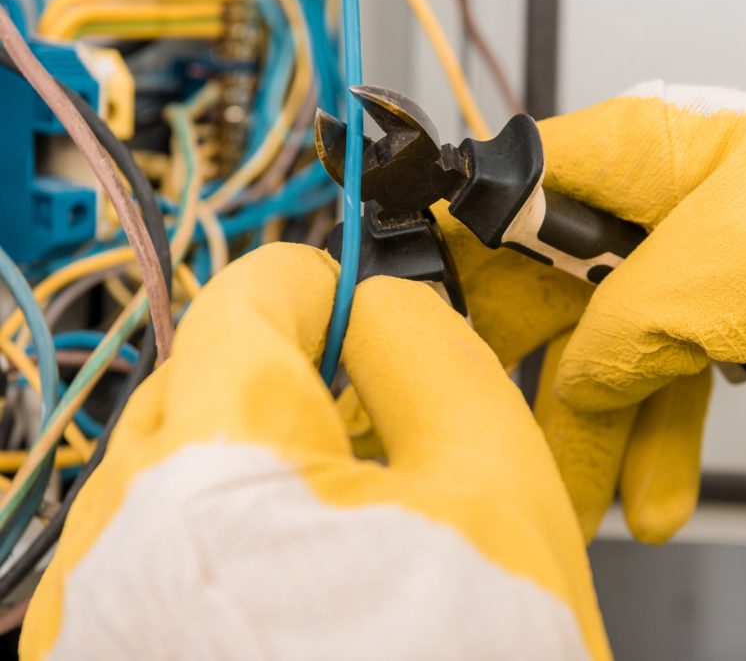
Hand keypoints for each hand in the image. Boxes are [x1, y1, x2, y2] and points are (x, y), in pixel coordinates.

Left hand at [21, 243, 609, 660]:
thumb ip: (428, 350)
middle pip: (197, 377)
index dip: (318, 283)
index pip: (244, 297)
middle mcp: (119, 547)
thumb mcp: (494, 480)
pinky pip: (144, 548)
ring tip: (340, 511)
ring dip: (249, 454)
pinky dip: (214, 527)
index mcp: (218, 475)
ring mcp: (95, 618)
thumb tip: (379, 307)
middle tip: (369, 417)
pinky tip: (290, 572)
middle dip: (285, 374)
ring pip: (167, 463)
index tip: (356, 303)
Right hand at [438, 71, 745, 544]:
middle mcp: (633, 202)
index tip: (423, 329)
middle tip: (496, 443)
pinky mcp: (706, 307)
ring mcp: (669, 257)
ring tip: (583, 508)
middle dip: (525, 380)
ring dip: (598, 434)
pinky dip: (657, 435)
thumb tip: (567, 388)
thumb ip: (614, 338)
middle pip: (542, 292)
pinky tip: (653, 493)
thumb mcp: (707, 282)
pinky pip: (661, 375)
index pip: (500, 198)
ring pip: (606, 351)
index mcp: (620, 155)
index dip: (455, 263)